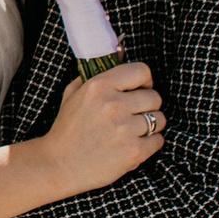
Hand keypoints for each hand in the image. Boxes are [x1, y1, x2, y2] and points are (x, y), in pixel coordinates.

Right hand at [41, 61, 163, 194]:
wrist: (58, 165)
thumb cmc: (67, 129)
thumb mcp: (73, 94)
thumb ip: (95, 74)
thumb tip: (120, 51)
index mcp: (98, 87)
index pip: (142, 71)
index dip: (145, 81)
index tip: (140, 90)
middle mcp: (113, 105)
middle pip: (155, 97)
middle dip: (148, 106)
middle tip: (134, 115)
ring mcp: (124, 130)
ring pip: (160, 119)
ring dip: (151, 126)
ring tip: (134, 131)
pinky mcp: (133, 152)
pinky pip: (159, 140)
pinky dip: (150, 143)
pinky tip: (134, 145)